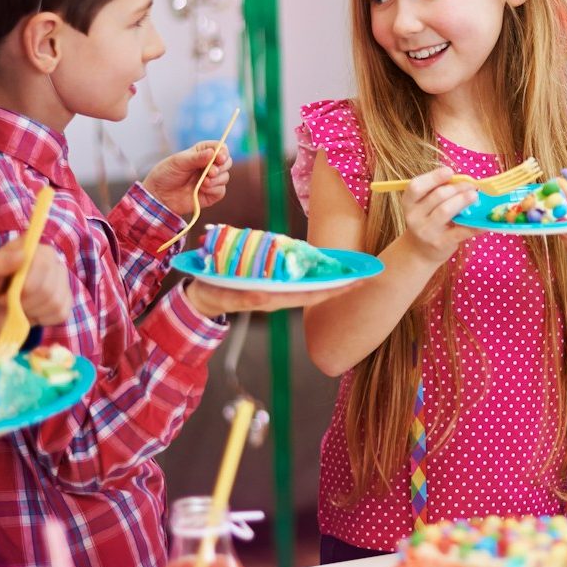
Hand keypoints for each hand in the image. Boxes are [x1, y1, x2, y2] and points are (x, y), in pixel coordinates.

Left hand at [0, 240, 72, 344]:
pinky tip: (29, 313)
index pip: (44, 263)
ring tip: (16, 306)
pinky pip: (61, 314)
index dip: (28, 283)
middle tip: (5, 301)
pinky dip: (42, 319)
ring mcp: (60, 282)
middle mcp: (52, 262)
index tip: (6, 295)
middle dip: (24, 301)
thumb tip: (22, 254)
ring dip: (31, 311)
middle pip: (50, 287)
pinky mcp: (64, 301)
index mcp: (33, 249)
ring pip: (55, 302)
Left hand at [143, 142, 232, 217]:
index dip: (223, 152)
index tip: (219, 157)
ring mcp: (211, 180)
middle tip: (211, 172)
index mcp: (202, 152)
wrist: (159, 195)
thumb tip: (212, 153)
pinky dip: (214, 189)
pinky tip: (202, 189)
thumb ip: (196, 158)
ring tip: (203, 182)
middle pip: (227, 162)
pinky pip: (221, 190)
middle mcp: (209, 165)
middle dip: (221, 167)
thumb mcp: (179, 162)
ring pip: (225, 176)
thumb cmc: (166, 174)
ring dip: (216, 179)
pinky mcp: (211, 194)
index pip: (220, 148)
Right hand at [184, 278, 362, 319]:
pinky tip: (325, 268)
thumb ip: (243, 295)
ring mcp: (276, 290)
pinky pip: (297, 280)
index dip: (331, 289)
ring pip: (309, 286)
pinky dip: (314, 275)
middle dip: (339, 285)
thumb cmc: (214, 292)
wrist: (202, 298)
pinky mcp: (272, 284)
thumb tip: (261, 295)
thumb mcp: (225, 293)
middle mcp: (278, 295)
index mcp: (270, 297)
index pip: (308, 294)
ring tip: (352, 272)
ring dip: (330, 280)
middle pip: (315, 291)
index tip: (352, 284)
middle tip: (364, 277)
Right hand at [400, 167, 476, 265]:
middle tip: (472, 186)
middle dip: (457, 188)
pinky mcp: (440, 243)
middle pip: (437, 196)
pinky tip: (484, 222)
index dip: (434, 177)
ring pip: (445, 210)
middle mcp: (414, 217)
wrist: (421, 252)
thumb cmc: (428, 221)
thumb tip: (466, 181)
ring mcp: (427, 231)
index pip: (416, 186)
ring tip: (475, 196)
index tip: (450, 172)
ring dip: (463, 200)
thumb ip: (438, 192)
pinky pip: (460, 231)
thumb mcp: (425, 206)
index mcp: (409, 203)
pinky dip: (474, 225)